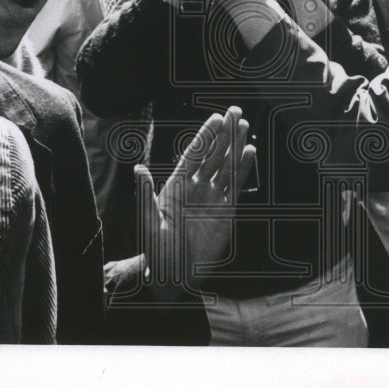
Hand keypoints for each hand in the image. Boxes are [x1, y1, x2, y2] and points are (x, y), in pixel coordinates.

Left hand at [137, 106, 255, 291]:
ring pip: (227, 166)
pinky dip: (244, 169)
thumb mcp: (148, 224)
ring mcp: (212, 197)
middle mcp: (195, 186)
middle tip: (235, 112)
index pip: (194, 154)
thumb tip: (138, 168)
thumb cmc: (157, 251)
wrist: (174, 276)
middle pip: (213, 154)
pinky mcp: (226, 210)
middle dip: (224, 134)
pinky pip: (236, 185)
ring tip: (244, 125)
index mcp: (176, 185)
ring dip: (236, 146)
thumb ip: (145, 196)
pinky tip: (250, 152)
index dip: (206, 137)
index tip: (217, 118)